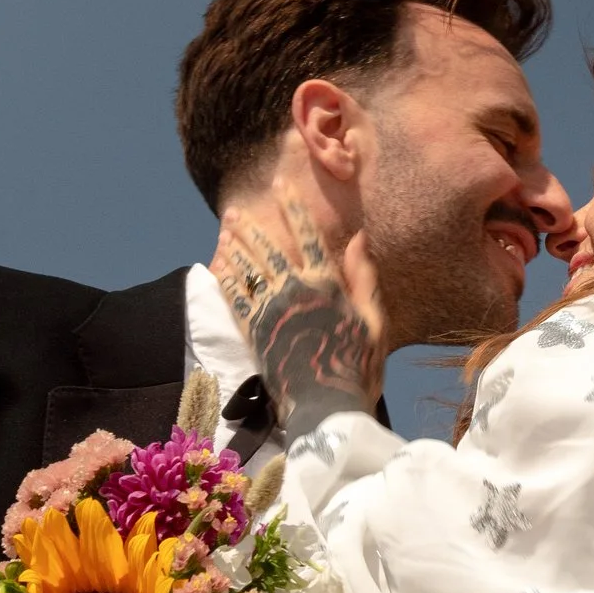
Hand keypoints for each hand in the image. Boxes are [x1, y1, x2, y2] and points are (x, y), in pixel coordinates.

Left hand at [216, 183, 386, 437]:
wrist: (327, 407)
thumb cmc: (359, 366)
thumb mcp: (374, 320)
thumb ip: (364, 277)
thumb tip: (358, 238)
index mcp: (326, 284)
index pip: (305, 234)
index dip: (292, 207)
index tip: (280, 185)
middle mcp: (293, 290)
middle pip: (267, 248)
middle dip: (252, 226)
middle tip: (236, 211)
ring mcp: (269, 311)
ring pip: (247, 268)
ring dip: (235, 245)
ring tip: (227, 228)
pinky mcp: (253, 333)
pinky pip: (234, 297)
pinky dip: (225, 277)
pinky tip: (218, 264)